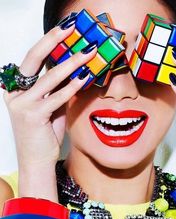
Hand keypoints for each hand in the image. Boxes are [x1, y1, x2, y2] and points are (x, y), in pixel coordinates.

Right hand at [3, 25, 96, 168]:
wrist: (37, 160)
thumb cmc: (44, 135)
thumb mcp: (51, 107)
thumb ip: (57, 89)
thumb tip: (75, 71)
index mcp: (16, 88)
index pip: (32, 60)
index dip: (48, 43)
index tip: (64, 31)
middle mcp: (15, 93)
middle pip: (33, 58)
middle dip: (52, 40)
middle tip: (71, 28)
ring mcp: (22, 104)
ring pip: (48, 77)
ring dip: (71, 63)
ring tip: (88, 53)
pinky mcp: (33, 115)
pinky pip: (56, 97)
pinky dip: (72, 87)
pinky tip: (84, 78)